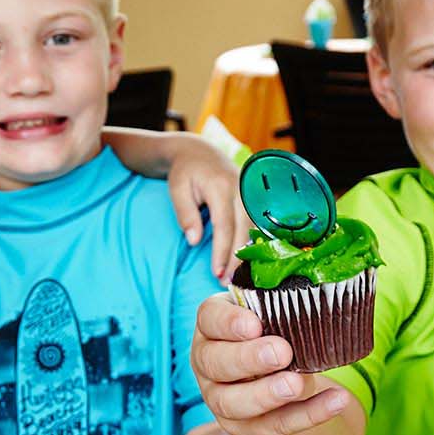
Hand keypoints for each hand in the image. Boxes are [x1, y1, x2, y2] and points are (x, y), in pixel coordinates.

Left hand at [163, 135, 243, 280]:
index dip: (222, 251)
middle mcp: (241, 189)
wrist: (199, 152)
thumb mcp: (177, 190)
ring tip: (235, 274)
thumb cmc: (185, 172)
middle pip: (244, 230)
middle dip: (237, 258)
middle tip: (228, 282)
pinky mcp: (253, 197)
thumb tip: (194, 240)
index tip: (217, 272)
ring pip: (253, 228)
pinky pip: (256, 223)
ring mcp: (250, 192)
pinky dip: (251, 242)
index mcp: (220, 186)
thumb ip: (186, 215)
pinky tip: (245, 258)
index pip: (224, 225)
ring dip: (246, 253)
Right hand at [191, 293, 350, 434]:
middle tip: (282, 353)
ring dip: (266, 394)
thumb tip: (314, 303)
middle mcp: (207, 363)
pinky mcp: (243, 427)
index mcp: (212, 327)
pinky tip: (336, 401)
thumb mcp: (276, 315)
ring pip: (232, 403)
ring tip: (297, 384)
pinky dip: (308, 414)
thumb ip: (285, 309)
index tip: (255, 325)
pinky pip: (273, 425)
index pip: (210, 319)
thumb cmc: (274, 332)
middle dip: (248, 358)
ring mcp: (219, 399)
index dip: (229, 322)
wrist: (277, 377)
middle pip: (215, 363)